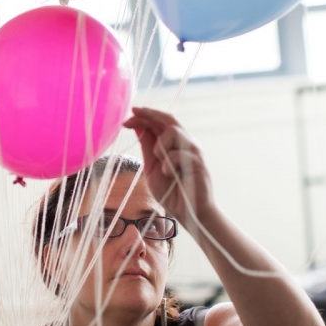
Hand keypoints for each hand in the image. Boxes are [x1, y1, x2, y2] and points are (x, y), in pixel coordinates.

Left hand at [123, 107, 213, 225]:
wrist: (188, 213)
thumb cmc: (171, 191)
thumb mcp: (152, 167)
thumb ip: (148, 147)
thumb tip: (138, 126)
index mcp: (174, 144)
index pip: (160, 123)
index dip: (144, 117)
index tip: (127, 117)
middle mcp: (185, 143)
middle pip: (169, 119)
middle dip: (150, 114)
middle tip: (134, 112)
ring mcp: (193, 151)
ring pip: (174, 132)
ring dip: (160, 144)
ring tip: (159, 160)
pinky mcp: (198, 162)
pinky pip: (179, 153)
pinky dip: (169, 163)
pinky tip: (169, 174)